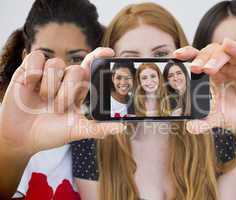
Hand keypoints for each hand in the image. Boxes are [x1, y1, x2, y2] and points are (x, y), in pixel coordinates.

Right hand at [0, 48, 123, 155]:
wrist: (21, 137)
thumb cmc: (50, 133)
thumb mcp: (76, 131)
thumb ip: (98, 129)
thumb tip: (122, 128)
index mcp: (78, 89)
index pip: (91, 66)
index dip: (99, 56)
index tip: (110, 52)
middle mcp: (64, 78)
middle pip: (76, 70)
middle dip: (68, 92)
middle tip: (58, 108)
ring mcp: (47, 74)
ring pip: (56, 64)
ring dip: (49, 86)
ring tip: (42, 100)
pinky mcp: (28, 70)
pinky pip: (37, 58)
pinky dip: (34, 73)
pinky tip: (29, 87)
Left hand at [174, 38, 235, 133]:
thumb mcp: (218, 119)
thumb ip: (204, 122)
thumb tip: (190, 127)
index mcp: (210, 77)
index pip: (197, 60)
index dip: (187, 55)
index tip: (175, 56)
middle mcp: (222, 68)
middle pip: (207, 53)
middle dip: (199, 58)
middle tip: (193, 69)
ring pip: (223, 52)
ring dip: (213, 58)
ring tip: (207, 69)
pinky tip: (229, 44)